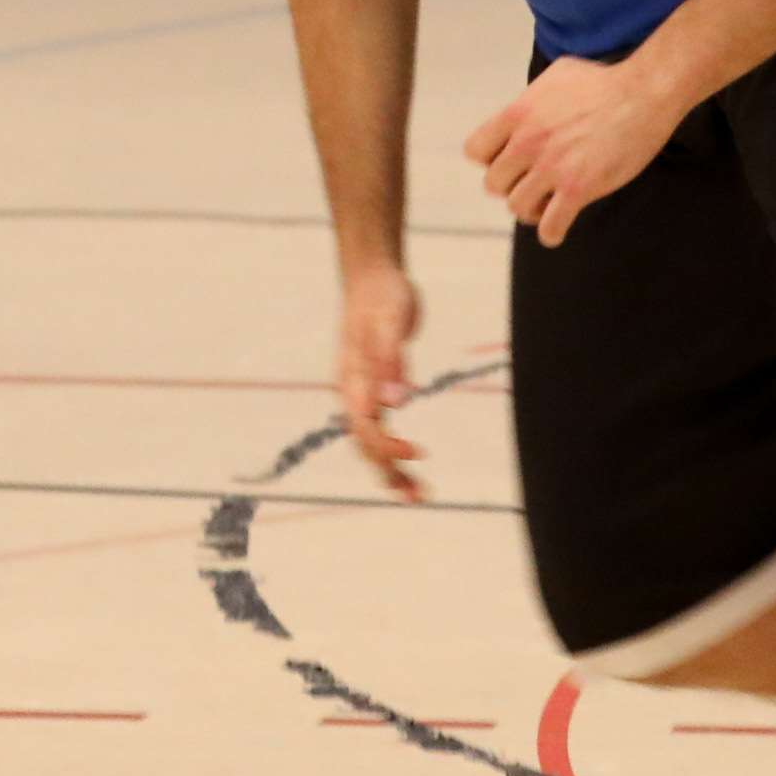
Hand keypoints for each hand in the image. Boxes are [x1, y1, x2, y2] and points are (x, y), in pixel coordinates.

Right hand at [335, 261, 427, 501]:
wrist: (372, 278)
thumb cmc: (383, 297)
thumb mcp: (391, 323)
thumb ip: (391, 361)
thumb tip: (397, 402)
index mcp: (353, 380)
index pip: (365, 427)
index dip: (389, 446)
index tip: (420, 452)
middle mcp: (353, 392)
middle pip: (365, 444)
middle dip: (390, 473)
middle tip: (422, 497)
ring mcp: (361, 393)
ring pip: (370, 442)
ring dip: (391, 470)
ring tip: (420, 494)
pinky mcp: (374, 391)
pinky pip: (379, 429)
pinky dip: (394, 450)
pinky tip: (413, 460)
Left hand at [464, 53, 683, 245]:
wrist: (643, 94)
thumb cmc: (603, 81)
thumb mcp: (554, 77)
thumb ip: (531, 98)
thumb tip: (524, 110)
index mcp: (517, 115)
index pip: (475, 151)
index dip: (490, 159)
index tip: (510, 160)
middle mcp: (527, 143)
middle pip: (494, 184)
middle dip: (512, 184)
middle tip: (533, 182)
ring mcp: (551, 167)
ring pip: (517, 207)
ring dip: (530, 209)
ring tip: (547, 203)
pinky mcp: (578, 188)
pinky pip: (550, 225)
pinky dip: (551, 233)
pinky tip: (557, 229)